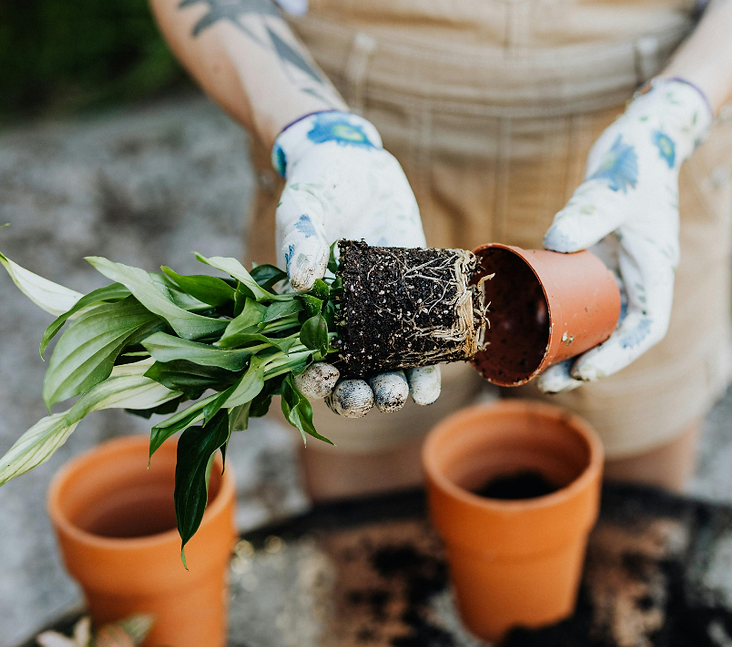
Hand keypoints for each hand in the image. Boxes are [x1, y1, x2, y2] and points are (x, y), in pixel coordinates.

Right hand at [272, 110, 440, 415]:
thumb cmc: (317, 189)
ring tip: (407, 395)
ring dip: (395, 390)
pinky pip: (418, 343)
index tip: (329, 377)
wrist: (358, 166)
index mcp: (304, 312)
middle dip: (362, 396)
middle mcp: (342, 324)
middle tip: (378, 396)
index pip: (304, 361)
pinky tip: (432, 380)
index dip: (314, 379)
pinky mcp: (412, 302)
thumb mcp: (302, 212)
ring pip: (385, 370)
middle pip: (348, 378)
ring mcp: (378, 317)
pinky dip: (426, 366)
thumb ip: (300, 243)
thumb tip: (300, 281)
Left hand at [538, 79, 712, 392]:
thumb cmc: (637, 160)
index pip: (644, 328)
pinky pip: (579, 296)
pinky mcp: (597, 258)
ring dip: (569, 346)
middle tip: (546, 380)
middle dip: (585, 362)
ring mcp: (618, 269)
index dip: (617, 356)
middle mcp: (638, 277)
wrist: (641, 135)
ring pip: (596, 320)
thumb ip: (589, 212)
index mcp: (654, 270)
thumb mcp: (614, 187)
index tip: (585, 371)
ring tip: (533, 366)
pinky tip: (529, 325)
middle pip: (616, 335)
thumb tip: (554, 240)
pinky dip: (558, 315)